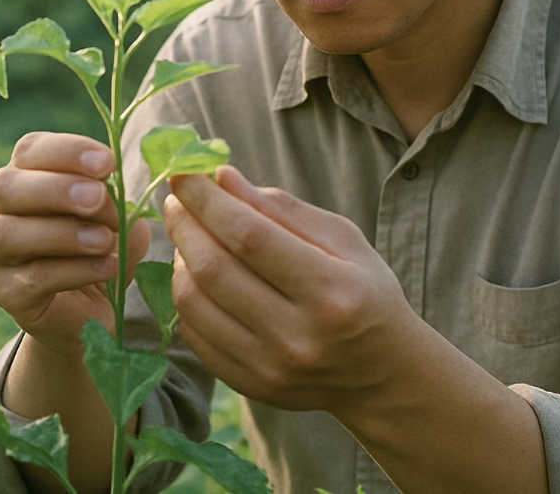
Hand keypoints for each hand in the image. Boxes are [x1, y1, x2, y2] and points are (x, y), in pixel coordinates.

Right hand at [0, 131, 149, 354]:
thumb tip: (115, 185)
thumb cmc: (102, 244)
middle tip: (98, 198)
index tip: (109, 163)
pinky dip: (77, 269)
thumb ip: (114, 196)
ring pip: (8, 234)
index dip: (67, 151)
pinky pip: (33, 278)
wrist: (94, 305)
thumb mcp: (116, 213)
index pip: (29, 150)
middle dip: (57, 189)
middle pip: (5, 187)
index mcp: (25, 177)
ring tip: (106, 240)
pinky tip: (108, 267)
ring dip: (64, 232)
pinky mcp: (7, 294)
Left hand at [164, 166, 419, 413]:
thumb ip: (284, 208)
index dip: (208, 201)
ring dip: (179, 258)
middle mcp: (297, 335)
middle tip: (176, 198)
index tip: (184, 174)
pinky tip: (195, 272)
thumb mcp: (344, 239)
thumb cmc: (366, 291)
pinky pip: (195, 334)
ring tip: (189, 234)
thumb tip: (223, 179)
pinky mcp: (251, 385)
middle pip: (215, 268)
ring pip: (194, 303)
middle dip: (185, 224)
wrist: (383, 372)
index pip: (250, 236)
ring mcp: (270, 367)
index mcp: (330, 290)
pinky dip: (186, 295)